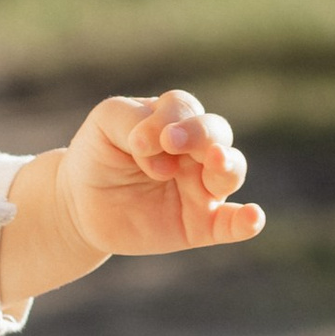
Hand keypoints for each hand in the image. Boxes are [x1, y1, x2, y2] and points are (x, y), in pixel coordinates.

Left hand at [54, 88, 263, 265]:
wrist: (80, 205)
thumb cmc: (98, 154)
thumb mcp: (105, 124)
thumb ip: (134, 121)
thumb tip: (166, 150)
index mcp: (175, 121)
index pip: (184, 109)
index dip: (166, 121)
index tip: (137, 142)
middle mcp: (196, 152)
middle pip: (217, 133)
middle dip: (200, 134)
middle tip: (172, 142)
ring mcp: (201, 189)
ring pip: (231, 171)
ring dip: (228, 165)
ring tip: (216, 161)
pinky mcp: (200, 226)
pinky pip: (231, 225)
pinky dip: (247, 222)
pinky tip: (254, 217)